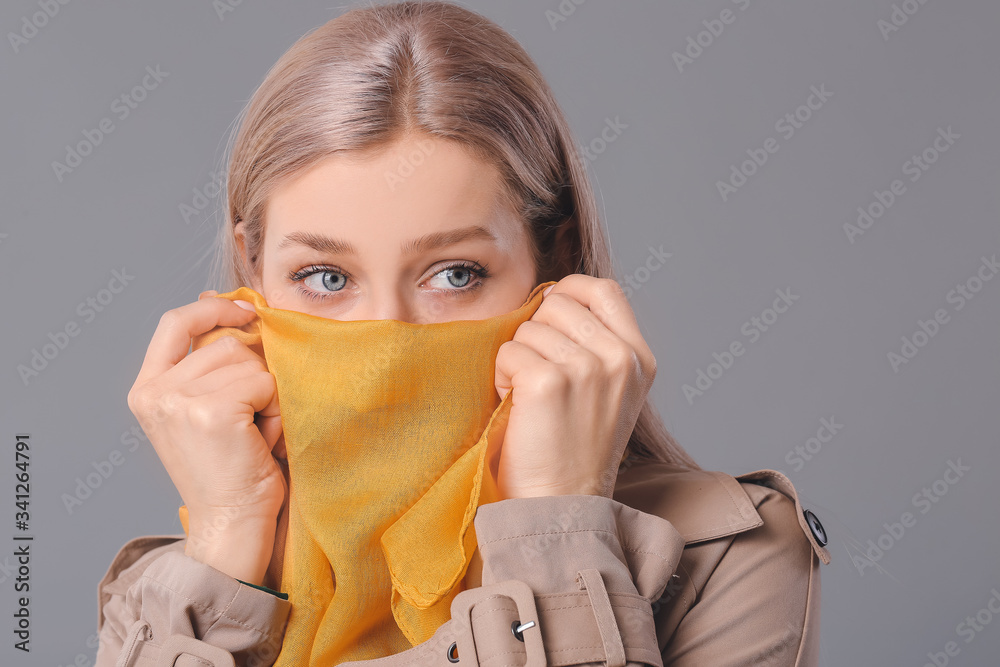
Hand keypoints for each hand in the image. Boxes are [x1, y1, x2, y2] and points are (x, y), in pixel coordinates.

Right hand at [126, 289, 285, 584]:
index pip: (176, 322)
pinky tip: (263, 439)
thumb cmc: (231, 470)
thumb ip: (209, 363)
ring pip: (248, 360)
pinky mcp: (212, 412)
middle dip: (254, 374)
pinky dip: (274, 408)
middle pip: (226, 343)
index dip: (214, 308)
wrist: (231, 526)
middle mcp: (156, 393)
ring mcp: (180, 401)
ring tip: (255, 432)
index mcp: (147, 389)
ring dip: (267, 393)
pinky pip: (264, 381)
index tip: (248, 310)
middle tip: (251, 420)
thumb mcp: (206, 409)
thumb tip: (226, 300)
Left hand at [491, 275, 656, 499]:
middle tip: (539, 378)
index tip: (549, 313)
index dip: (569, 291)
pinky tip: (517, 409)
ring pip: (529, 328)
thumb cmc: (575, 449)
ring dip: (518, 360)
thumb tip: (554, 296)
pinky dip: (502, 378)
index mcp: (639, 358)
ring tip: (531, 401)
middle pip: (559, 304)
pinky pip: (508, 352)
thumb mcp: (610, 391)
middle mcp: (619, 359)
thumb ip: (597, 343)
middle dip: (537, 333)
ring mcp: (586, 368)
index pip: (603, 289)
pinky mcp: (548, 382)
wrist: (563, 504)